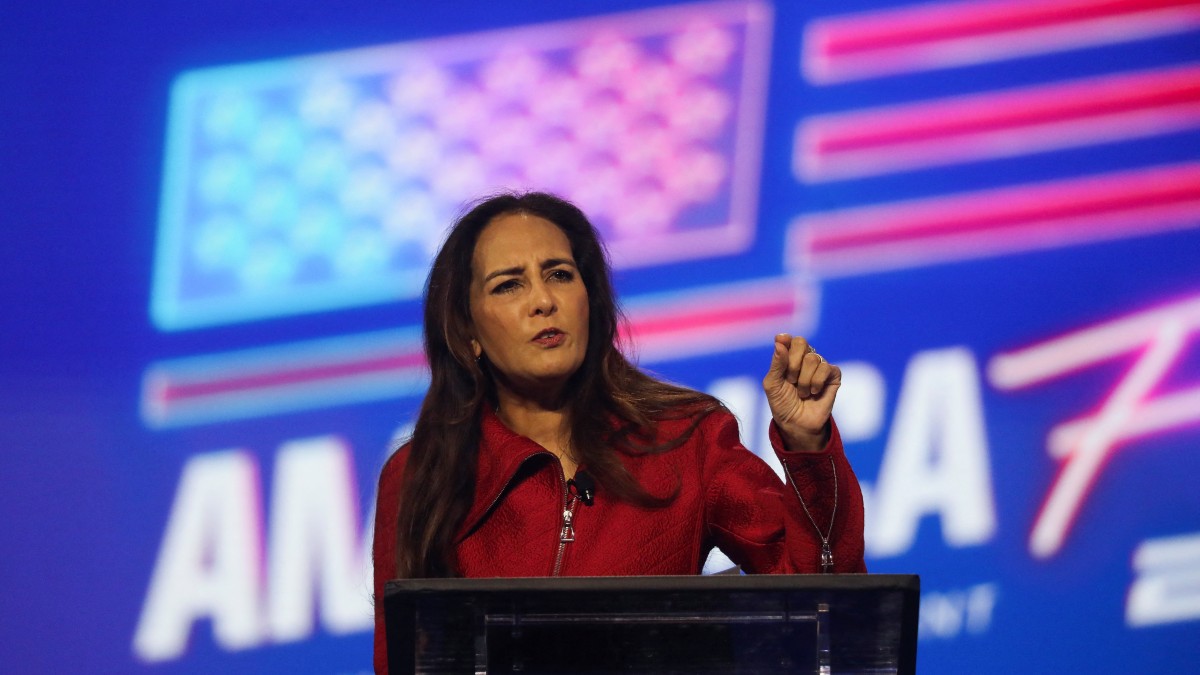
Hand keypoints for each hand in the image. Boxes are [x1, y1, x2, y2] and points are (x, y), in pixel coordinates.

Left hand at [762, 334, 840, 452]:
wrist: (796, 424)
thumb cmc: (782, 403)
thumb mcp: (772, 384)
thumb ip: (776, 363)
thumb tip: (780, 342)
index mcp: (788, 357)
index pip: (788, 339)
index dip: (785, 340)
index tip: (781, 341)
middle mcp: (804, 358)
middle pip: (801, 343)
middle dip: (792, 363)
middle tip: (790, 380)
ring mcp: (820, 366)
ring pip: (813, 358)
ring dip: (804, 380)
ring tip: (802, 392)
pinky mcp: (833, 376)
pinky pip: (827, 368)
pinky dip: (817, 382)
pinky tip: (814, 392)